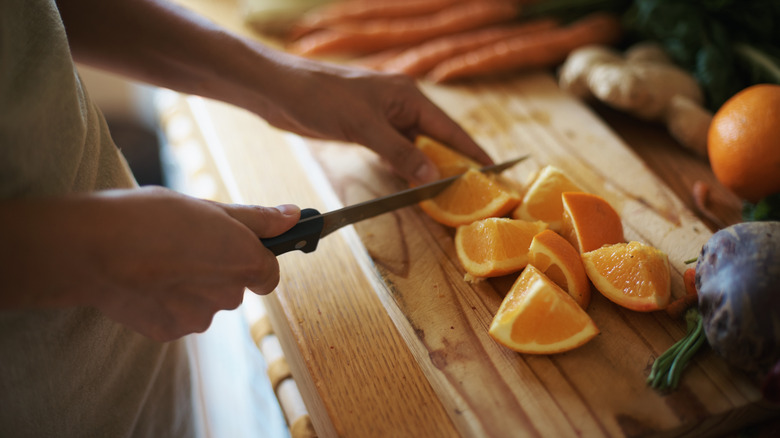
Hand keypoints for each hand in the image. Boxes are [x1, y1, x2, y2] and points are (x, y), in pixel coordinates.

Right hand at [0, 187, 299, 340]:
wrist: (91, 249)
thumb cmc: (149, 218)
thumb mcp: (208, 207)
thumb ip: (256, 218)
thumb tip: (294, 216)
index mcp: (244, 262)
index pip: (268, 272)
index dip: (252, 257)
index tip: (232, 246)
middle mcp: (228, 296)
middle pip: (234, 287)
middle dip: (217, 269)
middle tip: (184, 245)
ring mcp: (197, 318)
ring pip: (204, 303)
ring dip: (190, 286)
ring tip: (158, 260)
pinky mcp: (169, 332)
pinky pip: (176, 316)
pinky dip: (165, 302)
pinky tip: (144, 280)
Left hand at [57, 0, 489, 183]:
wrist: (278, 92)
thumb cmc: (320, 99)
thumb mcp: (364, 127)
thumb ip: (401, 153)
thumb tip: (434, 177)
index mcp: (408, 97)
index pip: (450, 129)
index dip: (472, 151)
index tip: (494, 171)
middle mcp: (400, 106)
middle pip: (435, 140)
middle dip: (451, 165)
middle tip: (469, 194)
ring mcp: (382, 118)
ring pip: (414, 149)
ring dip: (425, 170)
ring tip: (443, 197)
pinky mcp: (364, 129)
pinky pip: (393, 152)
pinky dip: (403, 168)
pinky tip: (408, 186)